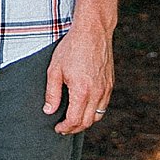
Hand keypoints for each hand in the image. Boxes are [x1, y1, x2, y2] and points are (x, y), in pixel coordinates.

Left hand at [43, 20, 113, 134]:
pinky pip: (104, 105)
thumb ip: (52, 93)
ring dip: (86, 122)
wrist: (93, 31)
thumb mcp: (55, 69)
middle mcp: (97, 93)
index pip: (74, 120)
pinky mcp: (110, 83)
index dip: (65, 128)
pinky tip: (85, 107)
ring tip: (74, 120)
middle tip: (64, 128)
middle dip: (74, 128)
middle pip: (87, 122)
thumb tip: (49, 110)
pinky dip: (95, 111)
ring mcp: (106, 89)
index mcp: (81, 91)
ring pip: (98, 115)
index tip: (58, 128)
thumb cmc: (72, 47)